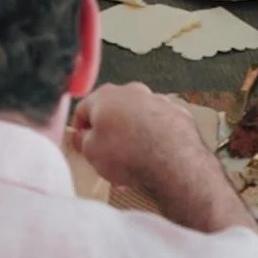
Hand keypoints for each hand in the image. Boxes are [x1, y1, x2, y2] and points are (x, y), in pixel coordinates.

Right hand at [70, 83, 253, 232]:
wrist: (173, 162)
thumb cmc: (129, 154)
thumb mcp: (91, 153)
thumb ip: (82, 141)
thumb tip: (81, 137)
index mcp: (105, 95)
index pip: (83, 108)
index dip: (80, 129)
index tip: (82, 144)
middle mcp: (132, 91)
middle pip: (113, 112)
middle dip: (109, 134)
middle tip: (107, 158)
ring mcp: (157, 100)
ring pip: (137, 119)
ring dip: (132, 137)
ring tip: (132, 165)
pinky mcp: (178, 114)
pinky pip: (159, 126)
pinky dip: (154, 138)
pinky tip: (153, 159)